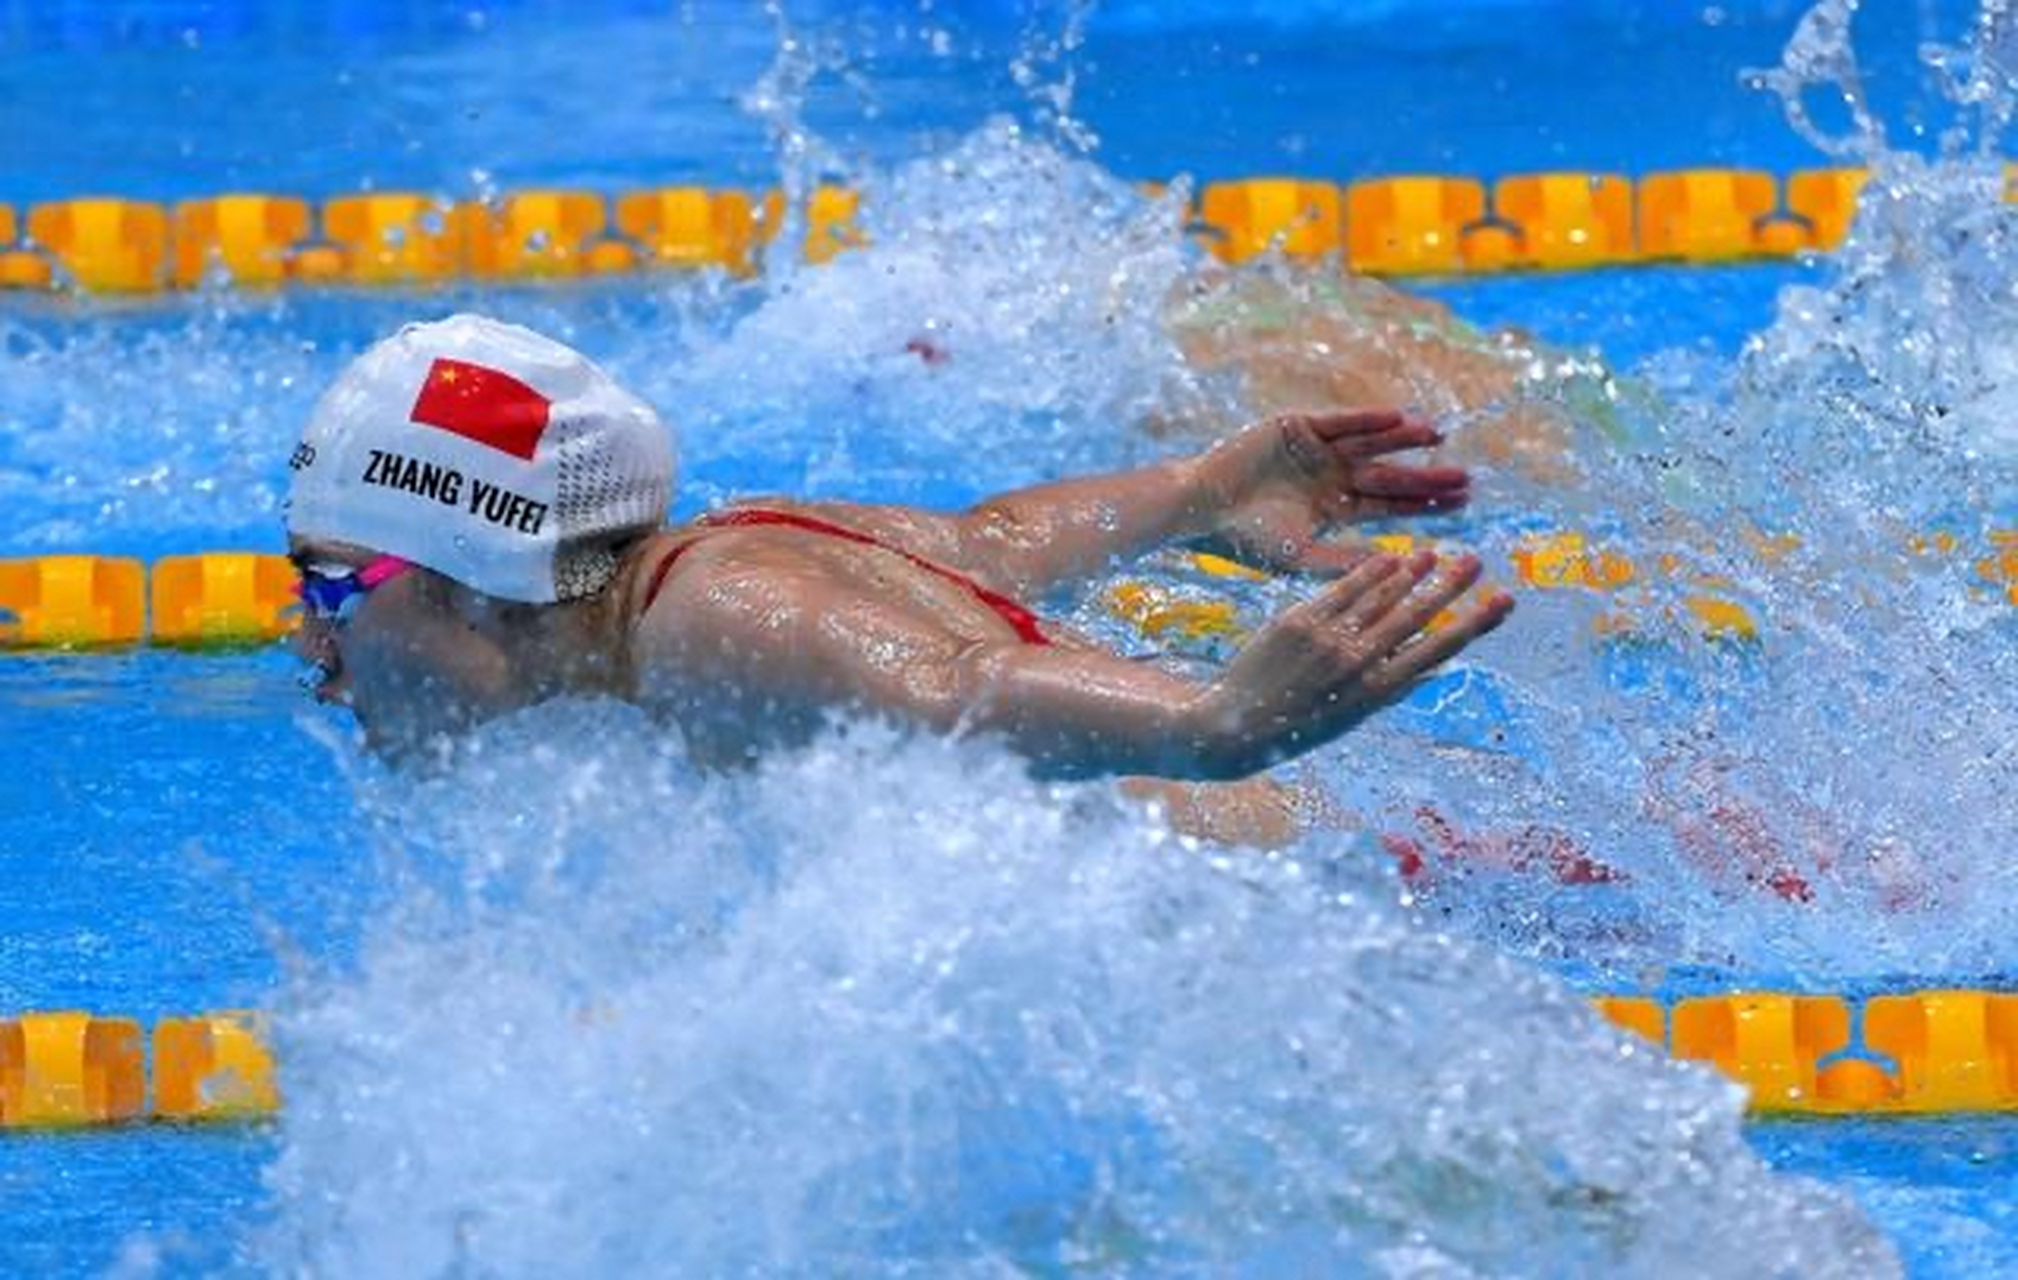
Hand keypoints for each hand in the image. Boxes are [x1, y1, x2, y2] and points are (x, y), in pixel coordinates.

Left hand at [1191, 550, 1511, 773]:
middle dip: (1449, 588)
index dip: (1475, 623)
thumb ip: (1392, 687)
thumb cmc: (1300, 724)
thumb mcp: (1352, 716)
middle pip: (1415, 617)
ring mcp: (1327, 641)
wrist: (1236, 727)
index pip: (1439, 650)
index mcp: (1377, 692)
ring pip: (1379, 598)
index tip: (1505, 601)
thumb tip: (1434, 668)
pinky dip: (1368, 573)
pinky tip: (1390, 557)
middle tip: (1478, 562)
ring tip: (1438, 553)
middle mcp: (1356, 664)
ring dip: (1412, 574)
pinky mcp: (1298, 621)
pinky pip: (1340, 590)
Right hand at [1201, 408, 1469, 573]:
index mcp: (1333, 508)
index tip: (1463, 504)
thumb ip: (1348, 563)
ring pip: (1370, 443)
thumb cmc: (1245, 540)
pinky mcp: (1297, 425)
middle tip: (1465, 477)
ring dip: (1402, 439)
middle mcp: (1329, 477)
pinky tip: (1397, 418)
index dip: (1424, 505)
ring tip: (1437, 435)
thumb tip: (1400, 572)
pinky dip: (1366, 418)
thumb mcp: (1303, 558)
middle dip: (1424, 477)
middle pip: (1388, 475)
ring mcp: (1315, 450)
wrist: (1200, 508)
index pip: (1389, 506)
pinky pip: (1339, 420)